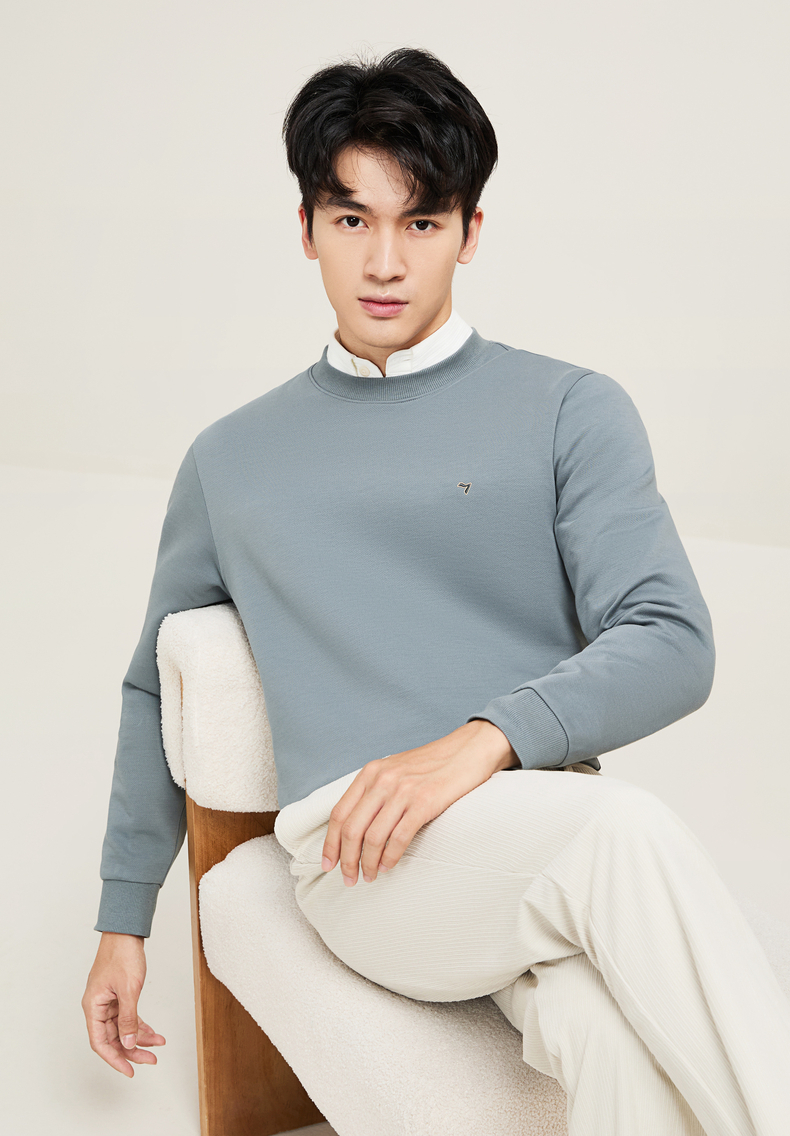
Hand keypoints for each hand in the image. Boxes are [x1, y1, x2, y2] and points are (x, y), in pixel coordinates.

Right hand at [82, 931, 165, 1076]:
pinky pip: (128, 1016)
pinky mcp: (118, 995)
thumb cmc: (122, 955)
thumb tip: (129, 1043)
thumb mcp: (129, 989)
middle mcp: (98, 1006)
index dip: (115, 1059)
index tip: (129, 1071)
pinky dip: (140, 1024)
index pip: (100, 1043)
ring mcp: (108, 1001)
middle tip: (151, 1060)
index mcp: (93, 1007)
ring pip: (123, 1028)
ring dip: (140, 1037)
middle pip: (113, 1038)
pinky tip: (153, 1032)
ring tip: (158, 1044)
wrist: (126, 932)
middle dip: (132, 1050)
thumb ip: (129, 1018)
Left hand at [321, 719, 517, 886]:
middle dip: (346, 860)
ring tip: (370, 876)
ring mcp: (403, 791)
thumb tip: (356, 827)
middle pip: (351, 829)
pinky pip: (399, 838)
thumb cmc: (432, 764)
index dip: (330, 843)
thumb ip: (375, 791)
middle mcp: (382, 780)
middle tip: (349, 878)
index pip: (339, 813)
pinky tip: (389, 866)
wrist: (468, 749)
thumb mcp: (395, 769)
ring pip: (373, 838)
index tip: (328, 864)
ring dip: (368, 863)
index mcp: (370, 772)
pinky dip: (390, 858)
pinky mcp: (424, 803)